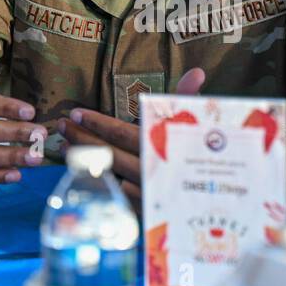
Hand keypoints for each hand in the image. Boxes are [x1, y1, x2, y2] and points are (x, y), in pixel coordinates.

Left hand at [57, 68, 206, 205]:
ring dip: (83, 160)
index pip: (121, 132)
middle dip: (82, 137)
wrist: (224, 201)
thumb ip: (190, 100)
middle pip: (108, 152)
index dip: (96, 123)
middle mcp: (151, 170)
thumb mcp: (199, 126)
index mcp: (162, 146)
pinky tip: (82, 175)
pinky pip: (115, 200)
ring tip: (64, 146)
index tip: (75, 113)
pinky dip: (98, 186)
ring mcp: (147, 194)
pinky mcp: (146, 214)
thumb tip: (198, 72)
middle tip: (62, 126)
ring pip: (108, 175)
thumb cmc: (208, 158)